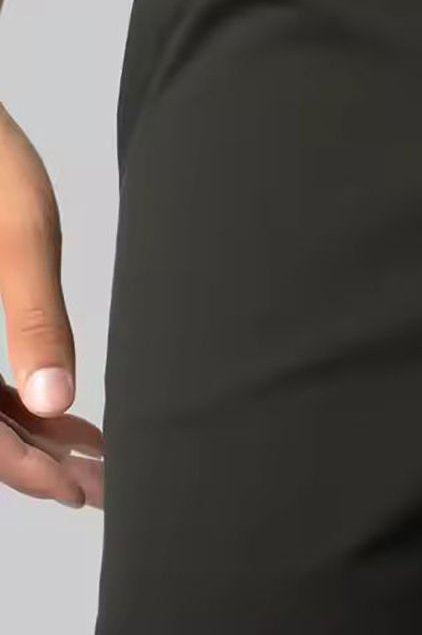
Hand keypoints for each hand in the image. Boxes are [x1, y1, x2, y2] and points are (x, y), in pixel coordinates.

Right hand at [0, 100, 102, 508]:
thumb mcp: (19, 236)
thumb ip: (33, 319)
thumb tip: (56, 401)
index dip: (29, 470)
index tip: (85, 491)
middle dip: (36, 464)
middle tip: (102, 485)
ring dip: (28, 438)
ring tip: (92, 457)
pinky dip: (12, 403)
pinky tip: (60, 413)